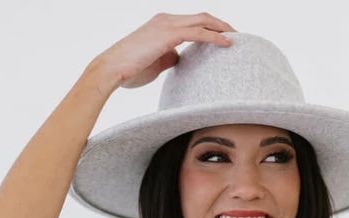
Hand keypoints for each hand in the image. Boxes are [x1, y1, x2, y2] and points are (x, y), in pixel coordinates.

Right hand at [97, 12, 237, 90]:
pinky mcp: (168, 35)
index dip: (210, 28)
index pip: (192, 22)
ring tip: (238, 39)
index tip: (224, 39)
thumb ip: (169, 56)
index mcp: (162, 24)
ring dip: (222, 28)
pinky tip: (227, 44)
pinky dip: (215, 36)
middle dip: (221, 25)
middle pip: (201, 17)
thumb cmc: (129, 69)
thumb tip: (180, 58)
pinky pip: (198, 32)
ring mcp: (167, 24)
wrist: (111, 69)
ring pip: (202, 20)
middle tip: (237, 37)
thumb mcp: (155, 62)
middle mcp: (166, 19)